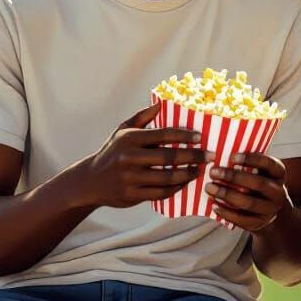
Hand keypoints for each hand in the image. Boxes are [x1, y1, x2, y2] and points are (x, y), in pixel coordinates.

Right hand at [81, 99, 213, 208]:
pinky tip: (185, 182)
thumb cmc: (112, 152)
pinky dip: (176, 188)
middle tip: (210, 155)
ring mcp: (130, 178)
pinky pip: (161, 192)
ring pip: (167, 177)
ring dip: (188, 173)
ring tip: (199, 170)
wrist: (90, 181)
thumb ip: (141, 117)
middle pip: (169, 156)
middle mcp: (129, 158)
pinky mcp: (132, 195)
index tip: (200, 136)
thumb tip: (160, 104)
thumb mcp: (121, 131)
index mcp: (130, 139)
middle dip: (194, 155)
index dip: (184, 135)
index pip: (163, 134)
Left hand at [206, 152, 290, 232]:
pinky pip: (242, 219)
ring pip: (249, 203)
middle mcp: (279, 192)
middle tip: (213, 172)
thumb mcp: (260, 171)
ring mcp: (270, 210)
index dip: (251, 159)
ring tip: (209, 188)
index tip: (231, 156)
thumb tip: (221, 153)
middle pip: (258, 183)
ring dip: (227, 194)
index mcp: (279, 174)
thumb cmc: (259, 182)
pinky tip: (214, 205)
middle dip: (234, 177)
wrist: (269, 210)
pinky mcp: (259, 223)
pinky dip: (226, 212)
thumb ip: (248, 164)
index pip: (268, 164)